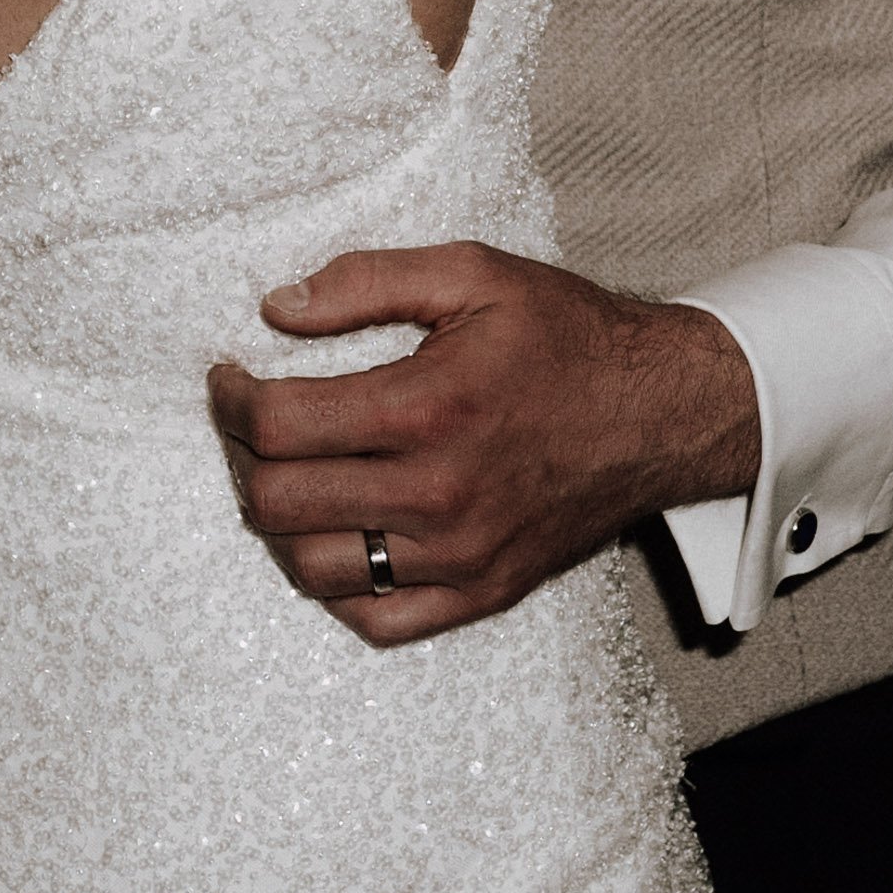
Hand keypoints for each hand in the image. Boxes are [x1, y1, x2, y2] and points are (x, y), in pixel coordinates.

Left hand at [208, 246, 760, 638]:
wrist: (663, 412)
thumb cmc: (566, 336)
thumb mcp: (473, 273)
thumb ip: (366, 282)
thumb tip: (276, 310)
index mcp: (428, 407)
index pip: (276, 427)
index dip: (229, 401)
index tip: (230, 378)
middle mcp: (438, 493)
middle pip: (278, 501)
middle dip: (242, 457)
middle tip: (250, 423)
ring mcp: (459, 555)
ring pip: (312, 567)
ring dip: (279, 522)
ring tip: (290, 476)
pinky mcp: (481, 592)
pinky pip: (375, 619)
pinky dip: (334, 585)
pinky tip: (337, 534)